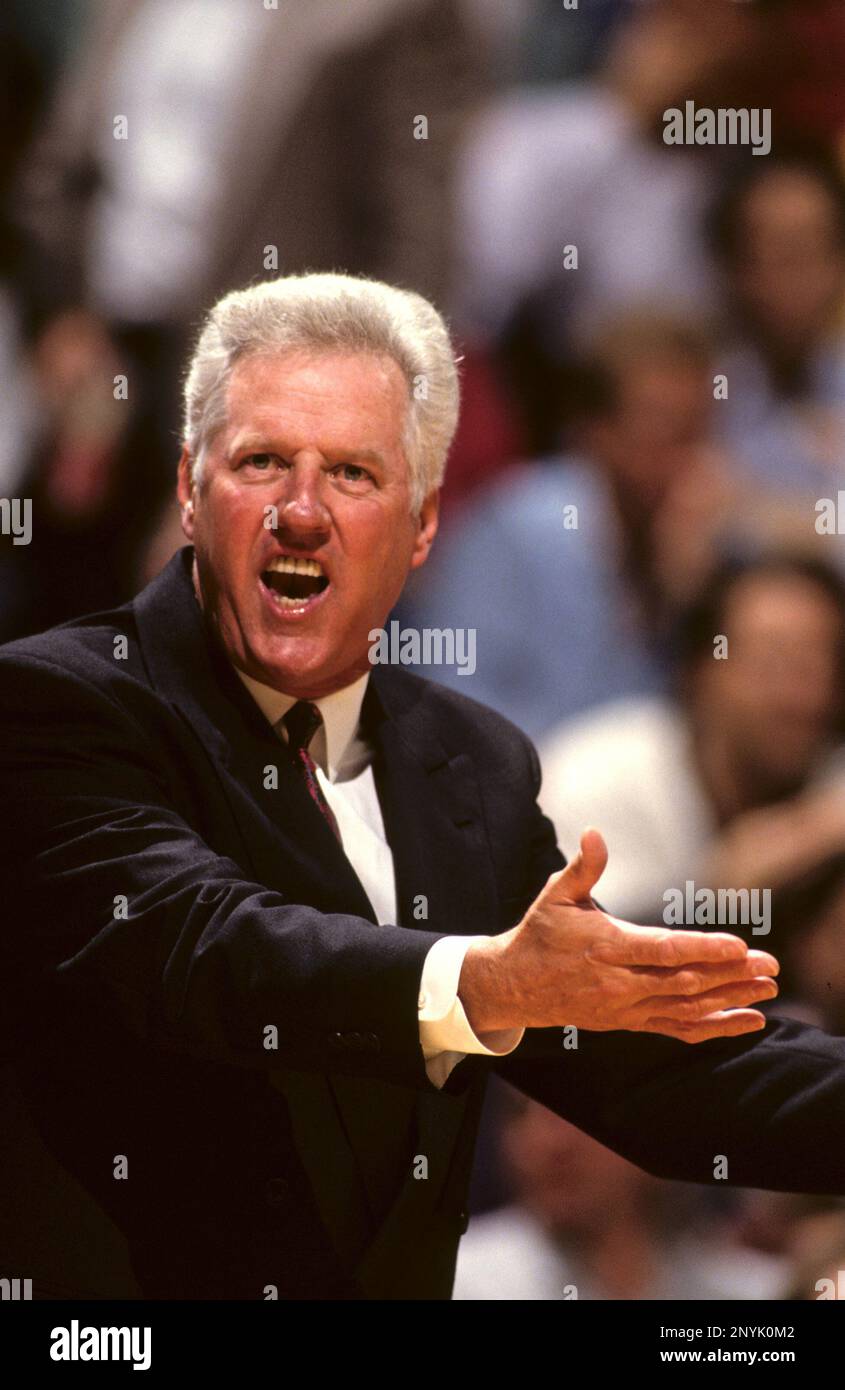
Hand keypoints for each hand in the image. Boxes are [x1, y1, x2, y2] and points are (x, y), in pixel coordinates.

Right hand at [459, 828, 778, 1042]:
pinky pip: (678, 1028)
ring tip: (768, 991)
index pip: (663, 950)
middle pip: (684, 982)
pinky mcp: (630, 1023)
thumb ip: (582, 867)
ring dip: (730, 1000)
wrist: (516, 986)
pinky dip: (715, 1027)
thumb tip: (593, 833)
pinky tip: (748, 1021)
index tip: (739, 946)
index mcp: (606, 947)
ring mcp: (626, 1008)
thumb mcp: (556, 895)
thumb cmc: (541, 934)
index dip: (702, 949)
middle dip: (730, 975)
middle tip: (770, 966)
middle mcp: (619, 983)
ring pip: (686, 1008)